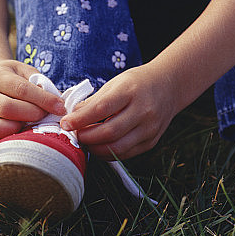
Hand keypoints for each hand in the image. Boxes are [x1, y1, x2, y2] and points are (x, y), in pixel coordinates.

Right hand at [0, 60, 66, 149]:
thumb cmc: (14, 78)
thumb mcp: (27, 72)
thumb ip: (41, 85)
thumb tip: (58, 104)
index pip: (21, 89)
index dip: (43, 99)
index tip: (61, 107)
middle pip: (6, 108)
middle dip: (32, 114)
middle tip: (46, 116)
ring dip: (16, 129)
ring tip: (30, 125)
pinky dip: (3, 141)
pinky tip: (19, 134)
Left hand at [60, 64, 177, 159]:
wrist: (169, 85)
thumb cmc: (138, 82)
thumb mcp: (116, 83)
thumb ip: (94, 100)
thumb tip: (71, 116)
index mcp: (131, 91)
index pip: (102, 108)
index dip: (80, 119)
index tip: (65, 123)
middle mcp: (143, 110)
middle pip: (109, 132)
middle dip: (86, 137)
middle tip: (74, 135)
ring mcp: (149, 128)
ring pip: (117, 147)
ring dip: (96, 149)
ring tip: (85, 142)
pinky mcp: (151, 141)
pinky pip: (126, 153)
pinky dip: (108, 153)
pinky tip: (100, 146)